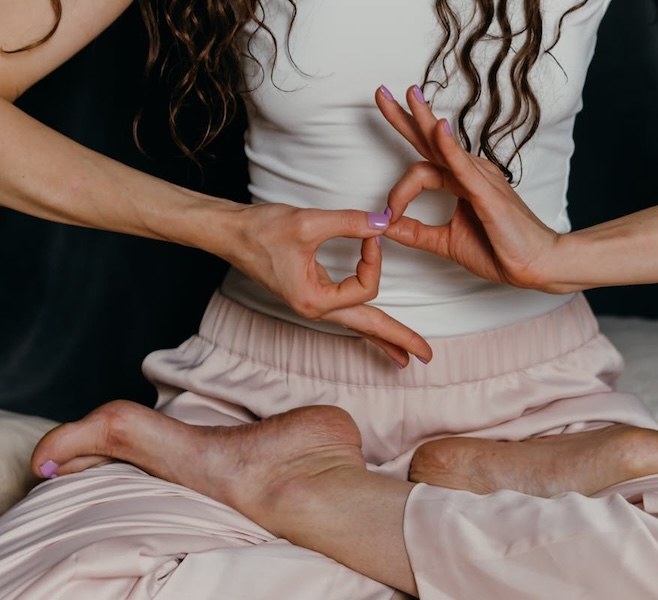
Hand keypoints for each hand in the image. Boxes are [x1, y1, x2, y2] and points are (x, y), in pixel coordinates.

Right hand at [226, 202, 431, 365]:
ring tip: (407, 355)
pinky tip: (376, 333)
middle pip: (366, 327)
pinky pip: (347, 313)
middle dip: (398, 339)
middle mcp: (315, 308)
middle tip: (426, 356)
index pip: (364, 288)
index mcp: (314, 300)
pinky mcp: (313, 294)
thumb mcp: (309, 223)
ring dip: (384, 336)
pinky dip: (366, 324)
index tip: (372, 232)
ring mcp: (314, 304)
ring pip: (358, 324)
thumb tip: (384, 222)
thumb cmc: (261, 230)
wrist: (231, 233)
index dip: (374, 259)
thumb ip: (350, 222)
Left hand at [375, 85, 560, 290]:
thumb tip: (384, 226)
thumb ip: (415, 233)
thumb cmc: (500, 251)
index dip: (398, 192)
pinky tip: (437, 127)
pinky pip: (463, 166)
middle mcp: (470, 172)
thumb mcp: (445, 242)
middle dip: (405, 117)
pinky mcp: (487, 191)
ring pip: (443, 146)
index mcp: (460, 181)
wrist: (535, 264)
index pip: (421, 169)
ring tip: (407, 95)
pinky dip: (449, 147)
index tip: (387, 217)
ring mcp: (480, 178)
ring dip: (422, 121)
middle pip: (430, 140)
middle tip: (382, 93)